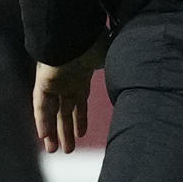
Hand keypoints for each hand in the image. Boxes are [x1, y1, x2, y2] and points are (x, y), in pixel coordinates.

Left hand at [33, 34, 107, 154]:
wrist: (76, 30)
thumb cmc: (94, 40)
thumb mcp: (112, 58)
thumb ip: (119, 69)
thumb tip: (142, 73)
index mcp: (81, 76)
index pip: (79, 102)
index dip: (80, 119)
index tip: (82, 134)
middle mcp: (67, 82)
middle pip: (65, 112)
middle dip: (67, 131)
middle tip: (69, 150)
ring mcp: (54, 82)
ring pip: (52, 113)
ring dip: (54, 132)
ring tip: (55, 151)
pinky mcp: (43, 82)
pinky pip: (41, 106)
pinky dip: (42, 121)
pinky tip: (44, 137)